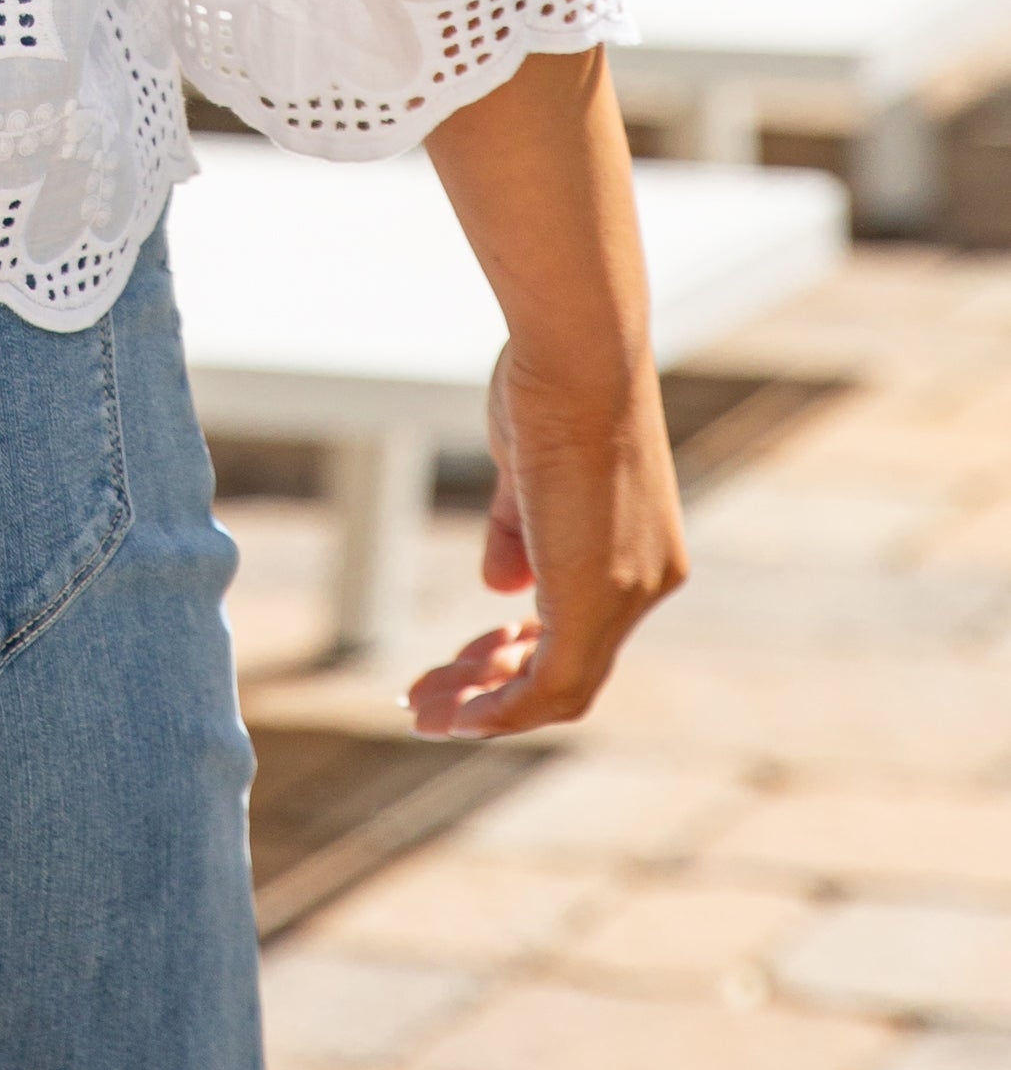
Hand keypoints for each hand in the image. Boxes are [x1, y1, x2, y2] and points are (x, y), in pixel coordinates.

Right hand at [405, 342, 687, 738]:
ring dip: (485, 705)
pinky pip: (552, 686)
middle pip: (569, 667)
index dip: (515, 650)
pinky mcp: (598, 602)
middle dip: (492, 688)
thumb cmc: (549, 383)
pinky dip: (500, 710)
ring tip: (423, 710)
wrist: (575, 354)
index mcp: (637, 548)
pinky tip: (453, 714)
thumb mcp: (528, 468)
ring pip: (558, 685)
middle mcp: (647, 582)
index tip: (463, 659)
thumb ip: (520, 532)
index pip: (577, 626)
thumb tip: (502, 587)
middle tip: (428, 699)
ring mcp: (628, 595)